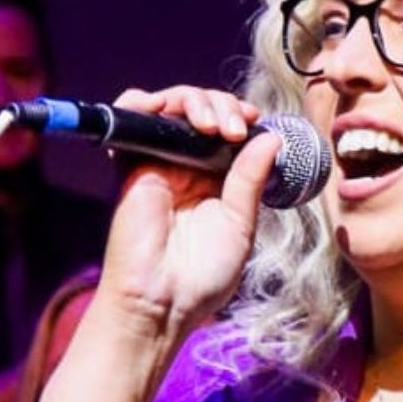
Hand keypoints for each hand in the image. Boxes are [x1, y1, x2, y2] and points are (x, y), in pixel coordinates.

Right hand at [94, 86, 282, 339]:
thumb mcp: (240, 224)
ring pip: (172, 106)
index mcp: (218, 180)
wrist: (162, 302)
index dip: (241, 115)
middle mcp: (188, 166)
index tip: (255, 120)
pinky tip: (169, 109)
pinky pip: (131, 118)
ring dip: (195, 100)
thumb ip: (250, 179)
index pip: (229, 128)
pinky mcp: (131, 164)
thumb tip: (271, 136)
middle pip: (203, 110)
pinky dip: (144, 102)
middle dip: (223, 105)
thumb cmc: (203, 276)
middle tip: (234, 127)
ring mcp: (159, 162)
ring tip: (212, 125)